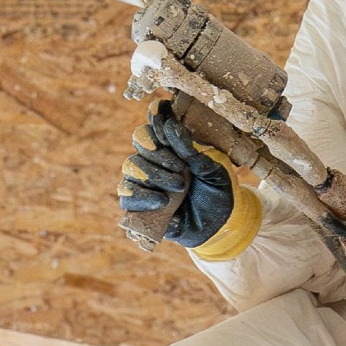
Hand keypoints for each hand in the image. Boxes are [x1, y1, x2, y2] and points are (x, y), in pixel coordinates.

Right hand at [116, 103, 236, 248]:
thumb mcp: (211, 170)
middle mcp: (155, 159)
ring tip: (178, 186)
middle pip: (140, 141)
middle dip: (159, 153)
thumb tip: (170, 125)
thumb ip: (190, 150)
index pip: (155, 122)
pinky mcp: (139, 205)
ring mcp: (145, 181)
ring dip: (153, 175)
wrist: (220, 227)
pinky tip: (162, 201)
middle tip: (182, 169)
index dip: (156, 117)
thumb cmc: (217, 193)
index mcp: (173, 145)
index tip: (164, 118)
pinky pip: (126, 195)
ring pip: (131, 166)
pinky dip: (141, 196)